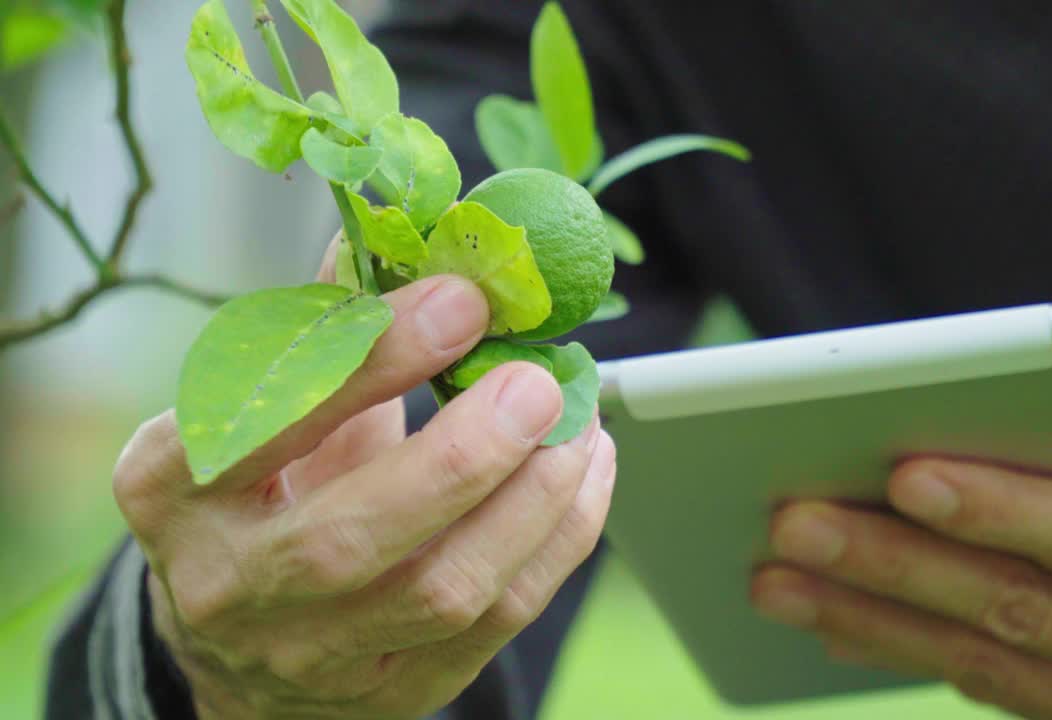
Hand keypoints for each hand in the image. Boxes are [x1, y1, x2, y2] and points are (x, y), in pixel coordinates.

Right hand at [113, 237, 615, 718]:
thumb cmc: (262, 490)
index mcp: (173, 489)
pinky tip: (586, 472)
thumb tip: (407, 228)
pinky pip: (498, 624)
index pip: (269, 424)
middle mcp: (230, 584)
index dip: (372, 361)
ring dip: (535, 498)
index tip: (461, 301)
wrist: (240, 638)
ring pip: (444, 589)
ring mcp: (312, 653)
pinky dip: (559, 540)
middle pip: (353, 536)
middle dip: (465, 453)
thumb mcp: (264, 403)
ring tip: (581, 422)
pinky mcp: (391, 691)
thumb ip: (328, 323)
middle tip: (540, 380)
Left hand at [751, 361, 1051, 718]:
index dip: (1006, 510)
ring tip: (775, 583)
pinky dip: (913, 661)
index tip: (907, 473)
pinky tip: (838, 632)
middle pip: (1016, 607)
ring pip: (987, 664)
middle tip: (791, 525)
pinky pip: (998, 699)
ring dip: (874, 623)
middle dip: (896, 568)